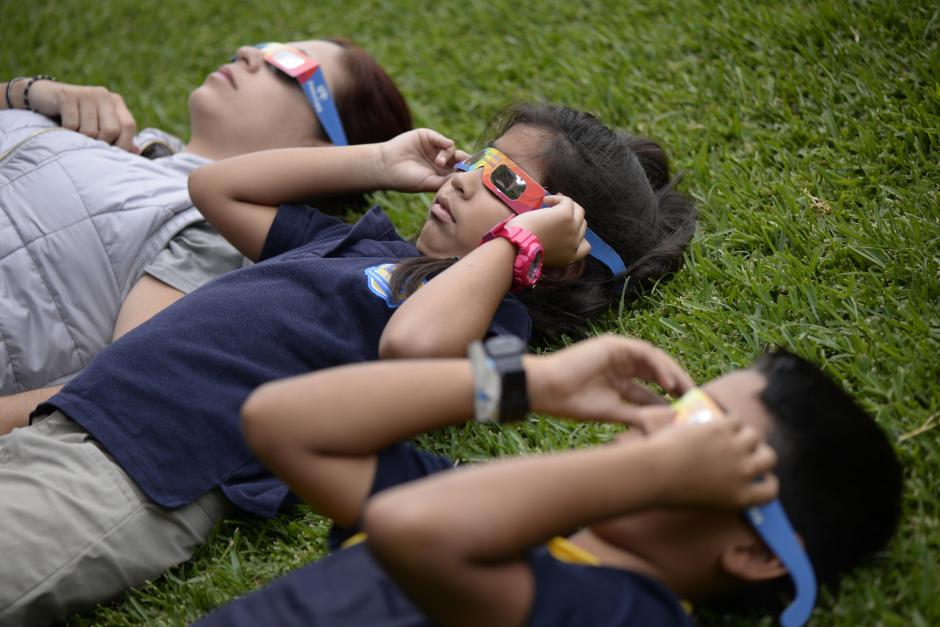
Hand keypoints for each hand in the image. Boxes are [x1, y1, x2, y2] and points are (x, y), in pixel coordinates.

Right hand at [23, 80, 137, 151]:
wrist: (43, 97)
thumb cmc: (76, 116)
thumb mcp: (99, 125)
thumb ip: (118, 137)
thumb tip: (137, 151)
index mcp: (115, 102)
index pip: (129, 126)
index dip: (123, 143)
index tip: (112, 154)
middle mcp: (104, 95)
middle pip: (111, 130)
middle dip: (100, 142)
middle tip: (88, 141)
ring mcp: (86, 93)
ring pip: (90, 130)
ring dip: (81, 138)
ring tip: (74, 131)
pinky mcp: (67, 95)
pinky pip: (72, 125)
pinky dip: (67, 131)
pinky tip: (62, 125)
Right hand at [378, 128, 468, 192]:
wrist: (387, 167)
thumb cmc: (406, 180)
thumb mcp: (429, 183)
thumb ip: (447, 181)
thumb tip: (465, 178)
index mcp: (442, 173)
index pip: (460, 171)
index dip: (467, 172)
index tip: (473, 176)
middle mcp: (441, 160)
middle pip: (459, 158)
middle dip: (465, 161)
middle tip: (468, 166)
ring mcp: (434, 148)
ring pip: (452, 149)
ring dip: (449, 156)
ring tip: (438, 163)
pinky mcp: (428, 137)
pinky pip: (443, 139)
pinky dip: (445, 145)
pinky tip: (439, 156)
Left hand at [506, 195, 589, 266]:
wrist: (517, 247)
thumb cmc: (521, 250)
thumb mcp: (543, 254)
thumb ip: (552, 247)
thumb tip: (552, 230)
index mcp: (569, 257)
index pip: (585, 247)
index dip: (578, 236)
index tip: (567, 228)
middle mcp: (574, 244)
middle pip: (581, 225)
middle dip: (571, 217)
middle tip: (556, 209)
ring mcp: (572, 229)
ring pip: (579, 211)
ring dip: (566, 205)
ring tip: (549, 203)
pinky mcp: (566, 216)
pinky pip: (567, 201)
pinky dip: (558, 198)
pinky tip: (545, 200)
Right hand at [527, 334, 693, 425]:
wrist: (547, 389)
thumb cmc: (570, 404)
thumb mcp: (611, 413)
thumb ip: (636, 416)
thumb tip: (662, 430)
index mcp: (619, 383)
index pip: (651, 390)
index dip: (669, 401)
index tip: (687, 414)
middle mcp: (621, 366)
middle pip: (658, 374)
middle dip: (679, 386)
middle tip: (697, 401)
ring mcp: (618, 354)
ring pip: (655, 361)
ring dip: (674, 375)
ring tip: (688, 393)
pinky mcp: (614, 345)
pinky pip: (644, 353)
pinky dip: (659, 367)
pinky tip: (669, 384)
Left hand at [646, 416, 778, 508]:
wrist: (654, 473)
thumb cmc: (669, 489)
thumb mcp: (705, 498)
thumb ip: (723, 488)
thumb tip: (728, 474)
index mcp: (741, 497)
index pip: (771, 490)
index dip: (766, 479)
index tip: (758, 474)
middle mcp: (745, 474)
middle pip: (769, 457)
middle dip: (760, 452)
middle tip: (746, 448)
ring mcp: (736, 450)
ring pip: (755, 435)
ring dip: (744, 433)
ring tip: (729, 432)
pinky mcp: (722, 429)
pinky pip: (736, 419)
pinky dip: (729, 419)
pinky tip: (716, 422)